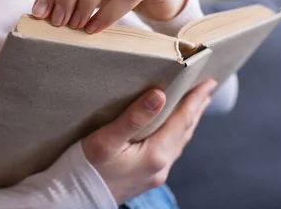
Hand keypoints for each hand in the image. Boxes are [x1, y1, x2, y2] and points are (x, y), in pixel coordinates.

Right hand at [82, 79, 216, 204]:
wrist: (73, 198)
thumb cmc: (86, 168)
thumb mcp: (106, 140)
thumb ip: (134, 118)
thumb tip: (159, 96)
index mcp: (155, 154)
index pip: (181, 120)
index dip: (195, 100)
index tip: (207, 82)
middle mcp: (160, 166)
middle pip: (185, 131)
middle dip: (197, 108)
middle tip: (207, 88)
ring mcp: (155, 174)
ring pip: (179, 142)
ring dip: (189, 121)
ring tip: (196, 106)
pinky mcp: (147, 177)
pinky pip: (171, 150)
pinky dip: (177, 134)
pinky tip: (173, 130)